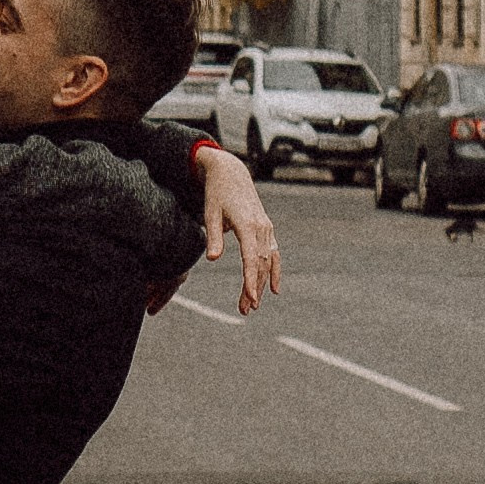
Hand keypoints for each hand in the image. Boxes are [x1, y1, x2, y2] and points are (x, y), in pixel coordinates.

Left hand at [195, 146, 278, 314]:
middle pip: (260, 264)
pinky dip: (275, 271)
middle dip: (254, 288)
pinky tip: (274, 289)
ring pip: (268, 262)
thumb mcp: (210, 213)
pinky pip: (273, 254)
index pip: (251, 258)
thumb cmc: (217, 193)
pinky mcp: (266, 229)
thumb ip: (213, 236)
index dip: (251, 280)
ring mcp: (266, 228)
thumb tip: (212, 259)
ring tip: (251, 305)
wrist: (231, 173)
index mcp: (248, 224)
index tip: (250, 298)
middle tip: (245, 310)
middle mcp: (261, 227)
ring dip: (261, 284)